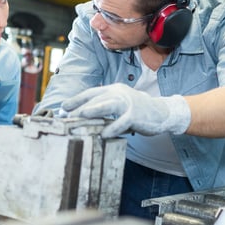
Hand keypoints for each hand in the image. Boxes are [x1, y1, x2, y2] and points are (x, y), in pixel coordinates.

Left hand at [61, 83, 190, 137]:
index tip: (62, 108)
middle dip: (80, 107)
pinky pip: (122, 122)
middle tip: (67, 117)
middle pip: (97, 99)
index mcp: (113, 90)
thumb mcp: (119, 105)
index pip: (91, 93)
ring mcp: (128, 103)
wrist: (161, 112)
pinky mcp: (136, 115)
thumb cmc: (136, 110)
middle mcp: (119, 94)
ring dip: (95, 110)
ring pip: (109, 105)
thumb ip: (103, 108)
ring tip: (82, 115)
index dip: (76, 99)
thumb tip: (82, 116)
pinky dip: (113, 128)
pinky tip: (104, 134)